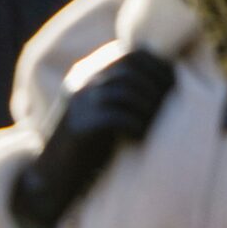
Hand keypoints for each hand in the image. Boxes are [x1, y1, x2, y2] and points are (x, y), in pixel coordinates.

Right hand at [8, 49, 175, 227]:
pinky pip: (118, 117)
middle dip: (156, 85)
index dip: (159, 67)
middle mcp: (81, 81)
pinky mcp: (79, 125)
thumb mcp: (104, 106)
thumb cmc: (89, 141)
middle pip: (130, 67)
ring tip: (153, 125)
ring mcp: (78, 102)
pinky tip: (138, 139)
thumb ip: (124, 86)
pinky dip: (135, 127)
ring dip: (148, 107)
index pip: (133, 53)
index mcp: (87, 71)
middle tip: (167, 108)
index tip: (172, 88)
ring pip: (126, 90)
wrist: (54, 175)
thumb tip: (168, 74)